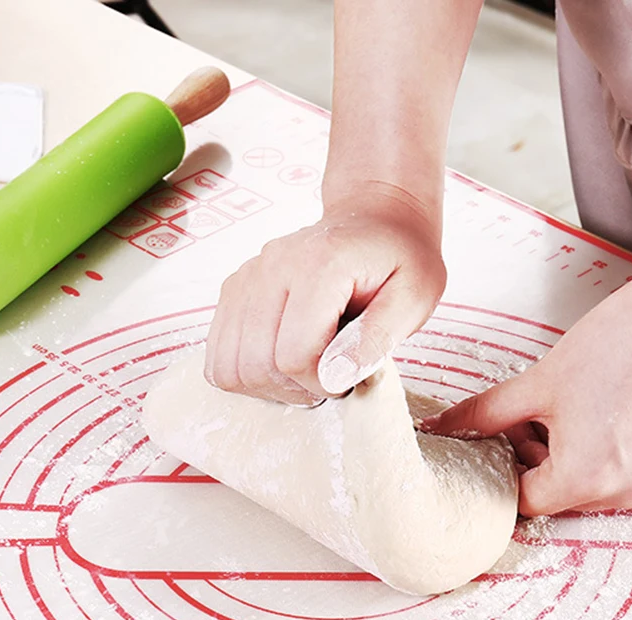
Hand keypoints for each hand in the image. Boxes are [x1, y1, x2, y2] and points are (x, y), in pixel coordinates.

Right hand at [204, 183, 446, 403]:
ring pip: (228, 366)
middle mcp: (271, 266)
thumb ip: (377, 338)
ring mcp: (246, 278)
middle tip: (328, 378)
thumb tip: (334, 378)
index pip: (293, 356)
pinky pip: (217, 355)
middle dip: (293, 389)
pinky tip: (281, 362)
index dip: (322, 384)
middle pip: (254, 365)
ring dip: (266, 385)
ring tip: (304, 371)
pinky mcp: (234, 291)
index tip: (348, 377)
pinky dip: (246, 373)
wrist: (376, 218)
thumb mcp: (414, 297)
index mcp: (319, 266)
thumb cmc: (401, 259)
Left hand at [420, 267, 631, 516]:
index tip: (517, 435)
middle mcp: (629, 494)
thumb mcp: (538, 382)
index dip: (514, 466)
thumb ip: (483, 415)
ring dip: (590, 459)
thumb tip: (439, 428)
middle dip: (549, 461)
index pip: (528, 499)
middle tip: (549, 413)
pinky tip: (631, 409)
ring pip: (608, 487)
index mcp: (583, 479)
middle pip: (568, 495)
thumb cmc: (621, 342)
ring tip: (592, 406)